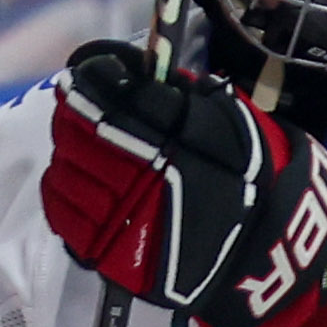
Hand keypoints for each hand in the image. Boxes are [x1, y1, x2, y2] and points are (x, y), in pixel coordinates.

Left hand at [41, 40, 326, 326]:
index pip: (106, 97)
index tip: (88, 76)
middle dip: (77, 117)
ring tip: (85, 153)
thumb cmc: (250, 180)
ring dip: (68, 156)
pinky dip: (61, 192)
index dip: (91, 81)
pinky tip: (76, 184)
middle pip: (76, 132)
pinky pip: (60, 214)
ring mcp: (117, 221)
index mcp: (167, 141)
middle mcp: (135, 178)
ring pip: (62, 171)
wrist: (266, 255)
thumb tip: (130, 71)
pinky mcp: (106, 254)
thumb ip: (179, 96)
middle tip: (85, 114)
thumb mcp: (230, 122)